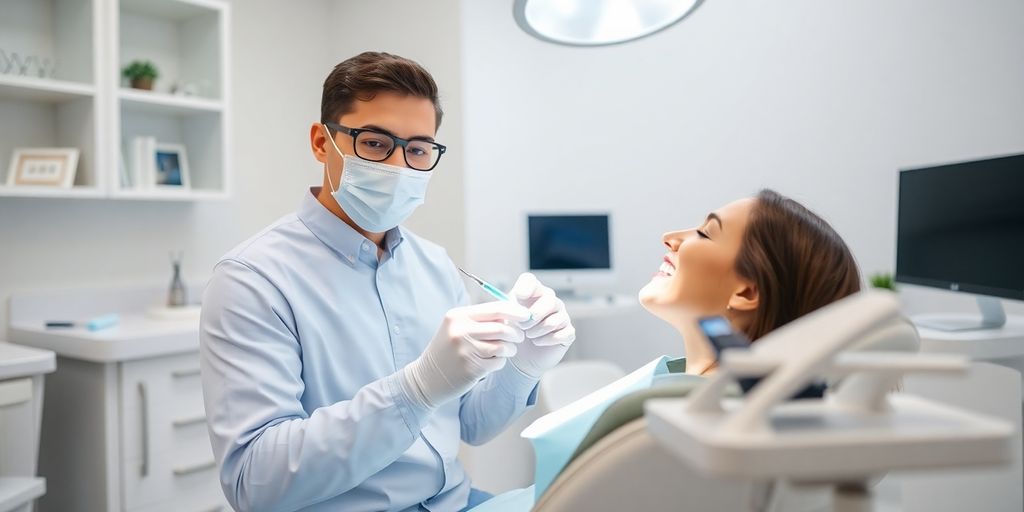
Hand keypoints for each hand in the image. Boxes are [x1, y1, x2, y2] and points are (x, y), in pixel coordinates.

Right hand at [402, 301, 531, 407]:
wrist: (427, 378)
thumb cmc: (448, 349)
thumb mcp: (457, 327)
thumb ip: (481, 319)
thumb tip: (513, 312)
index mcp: (458, 316)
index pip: (495, 309)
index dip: (515, 311)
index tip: (526, 315)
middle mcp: (461, 331)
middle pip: (502, 327)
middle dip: (516, 333)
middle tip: (519, 337)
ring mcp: (465, 350)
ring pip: (503, 346)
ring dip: (510, 349)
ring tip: (505, 351)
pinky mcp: (471, 368)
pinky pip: (498, 362)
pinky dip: (500, 362)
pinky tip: (491, 362)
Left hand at [508, 273, 576, 378]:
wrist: (521, 356)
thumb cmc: (515, 332)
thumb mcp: (507, 318)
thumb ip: (508, 308)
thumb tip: (515, 304)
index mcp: (532, 293)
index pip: (530, 280)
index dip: (525, 287)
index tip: (519, 297)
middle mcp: (551, 300)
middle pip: (549, 300)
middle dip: (533, 316)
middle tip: (522, 327)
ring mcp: (562, 316)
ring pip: (553, 320)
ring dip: (537, 331)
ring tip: (528, 335)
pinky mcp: (568, 332)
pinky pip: (561, 334)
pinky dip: (546, 340)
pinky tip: (537, 342)